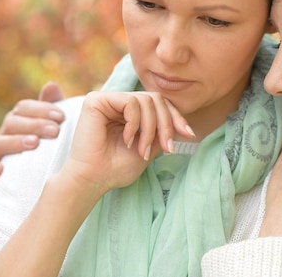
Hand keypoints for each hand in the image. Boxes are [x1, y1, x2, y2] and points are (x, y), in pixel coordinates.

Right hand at [0, 81, 65, 184]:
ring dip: (16, 142)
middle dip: (34, 124)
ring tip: (35, 143)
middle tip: (55, 131)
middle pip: (12, 122)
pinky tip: (1, 169)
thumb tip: (51, 84)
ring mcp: (0, 156)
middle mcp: (7, 135)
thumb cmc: (55, 146)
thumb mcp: (57, 126)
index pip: (24, 108)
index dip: (41, 108)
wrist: (54, 181)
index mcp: (21, 120)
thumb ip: (54, 105)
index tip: (61, 116)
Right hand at [60, 91, 193, 193]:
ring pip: (146, 100)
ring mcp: (108, 100)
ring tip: (142, 149)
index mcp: (129, 113)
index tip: (188, 135)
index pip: (159, 104)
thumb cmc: (116, 168)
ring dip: (151, 128)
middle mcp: (118, 103)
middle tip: (167, 147)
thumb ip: (162, 133)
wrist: (93, 180)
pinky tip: (127, 139)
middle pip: (156, 99)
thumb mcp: (149, 148)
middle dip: (166, 124)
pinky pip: (130, 102)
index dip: (176, 117)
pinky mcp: (96, 100)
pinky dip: (135, 123)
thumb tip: (184, 126)